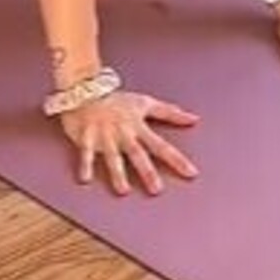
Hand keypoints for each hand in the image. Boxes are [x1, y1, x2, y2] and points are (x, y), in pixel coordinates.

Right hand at [59, 89, 198, 195]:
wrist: (87, 88)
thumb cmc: (117, 99)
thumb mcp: (145, 103)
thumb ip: (169, 113)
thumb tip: (194, 119)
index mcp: (137, 126)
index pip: (161, 146)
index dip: (176, 159)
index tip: (191, 173)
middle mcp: (123, 132)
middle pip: (137, 154)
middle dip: (146, 171)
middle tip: (156, 189)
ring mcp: (104, 134)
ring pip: (112, 156)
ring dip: (117, 172)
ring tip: (123, 191)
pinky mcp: (85, 135)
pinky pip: (85, 151)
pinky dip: (85, 164)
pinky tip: (85, 179)